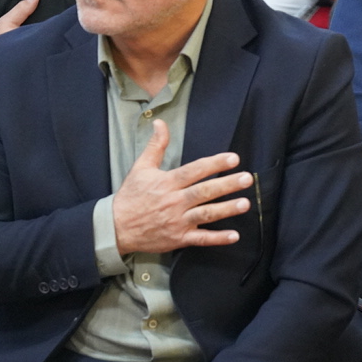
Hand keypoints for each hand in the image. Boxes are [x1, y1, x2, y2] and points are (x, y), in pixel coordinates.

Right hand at [111, 120, 250, 256]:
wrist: (114, 228)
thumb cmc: (130, 196)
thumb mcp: (140, 168)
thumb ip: (156, 145)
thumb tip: (160, 122)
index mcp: (167, 183)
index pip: (194, 171)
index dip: (214, 164)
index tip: (233, 158)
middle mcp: (174, 202)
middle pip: (204, 192)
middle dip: (227, 185)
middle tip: (247, 178)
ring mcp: (177, 221)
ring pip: (206, 214)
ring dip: (226, 209)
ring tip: (245, 203)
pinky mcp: (178, 239)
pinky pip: (201, 239)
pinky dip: (218, 238)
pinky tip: (234, 235)